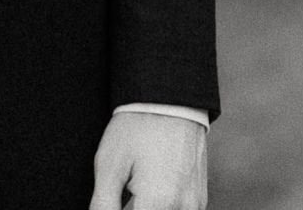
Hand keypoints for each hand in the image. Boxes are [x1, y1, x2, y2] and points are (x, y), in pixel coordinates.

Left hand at [90, 111, 206, 209]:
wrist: (170, 103)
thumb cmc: (137, 128)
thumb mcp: (109, 164)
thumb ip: (103, 204)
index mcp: (159, 201)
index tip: (109, 202)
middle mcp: (183, 208)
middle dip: (133, 207)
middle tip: (125, 186)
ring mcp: (195, 205)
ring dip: (145, 207)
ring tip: (134, 186)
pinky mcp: (199, 200)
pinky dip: (160, 206)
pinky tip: (145, 190)